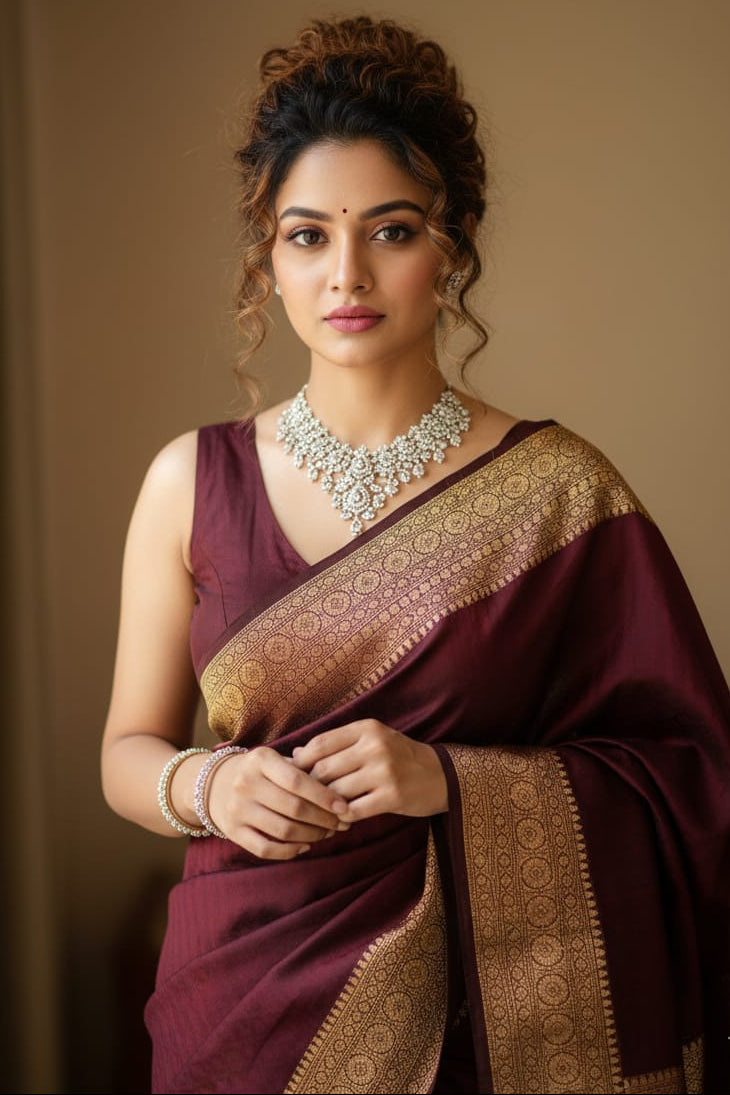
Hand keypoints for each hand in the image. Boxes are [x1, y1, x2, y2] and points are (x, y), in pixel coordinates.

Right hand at [206, 746, 349, 859]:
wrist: (214, 783)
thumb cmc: (259, 771)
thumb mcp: (276, 759)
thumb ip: (305, 768)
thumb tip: (342, 785)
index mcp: (261, 759)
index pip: (298, 781)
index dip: (325, 797)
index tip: (345, 807)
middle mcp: (246, 783)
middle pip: (294, 808)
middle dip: (324, 819)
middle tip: (342, 824)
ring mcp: (237, 809)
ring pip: (283, 830)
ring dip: (312, 836)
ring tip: (327, 833)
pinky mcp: (232, 831)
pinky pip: (266, 849)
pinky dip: (290, 851)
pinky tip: (305, 846)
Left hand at [291, 720, 447, 820]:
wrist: (441, 775)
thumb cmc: (399, 757)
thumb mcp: (371, 740)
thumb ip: (336, 745)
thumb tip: (295, 754)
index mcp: (367, 728)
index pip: (320, 744)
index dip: (301, 762)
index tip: (292, 777)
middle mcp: (375, 746)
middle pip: (324, 770)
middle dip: (310, 788)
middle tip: (303, 800)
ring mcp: (385, 771)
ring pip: (336, 792)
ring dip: (325, 806)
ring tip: (321, 812)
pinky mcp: (393, 796)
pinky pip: (354, 810)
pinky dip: (343, 818)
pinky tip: (342, 819)